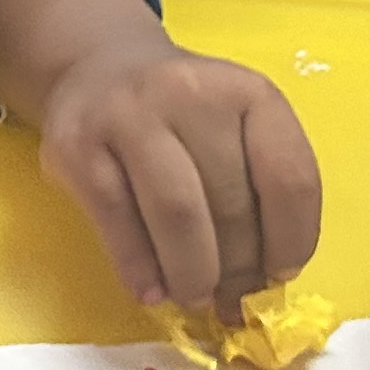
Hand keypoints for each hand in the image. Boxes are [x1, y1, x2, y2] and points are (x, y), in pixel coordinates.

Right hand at [0, 0, 319, 310]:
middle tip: (230, 301)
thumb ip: (256, 191)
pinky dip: (140, 268)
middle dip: (237, 269)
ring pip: (177, 214)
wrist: (97, 68)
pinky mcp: (77, 146)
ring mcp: (129, 117)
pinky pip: (118, 222)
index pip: (290, 178)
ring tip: (194, 297)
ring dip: (192, 273)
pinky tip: (150, 291)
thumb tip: (260, 285)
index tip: (279, 274)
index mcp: (248, 93)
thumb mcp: (234, 128)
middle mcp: (190, 94)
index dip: (292, 240)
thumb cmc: (181, 116)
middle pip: (231, 204)